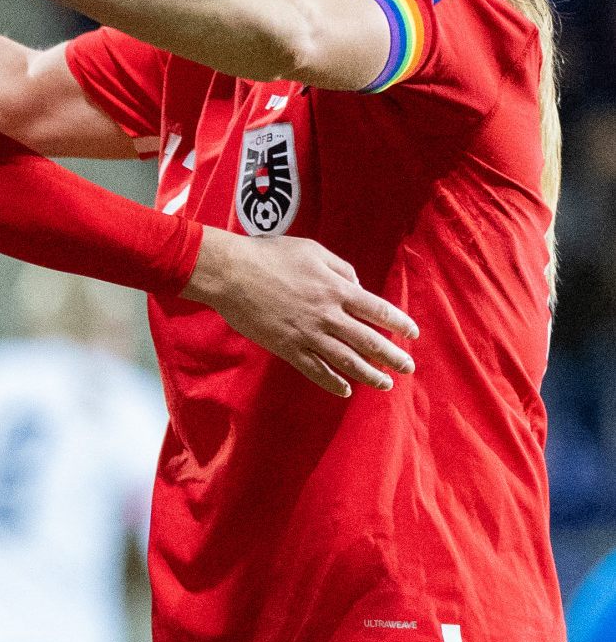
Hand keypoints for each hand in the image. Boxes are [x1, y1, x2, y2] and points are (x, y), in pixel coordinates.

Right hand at [183, 230, 416, 396]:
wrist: (230, 274)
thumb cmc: (270, 255)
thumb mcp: (313, 251)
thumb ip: (341, 268)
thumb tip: (358, 286)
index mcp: (337, 290)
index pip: (379, 311)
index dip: (399, 324)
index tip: (412, 334)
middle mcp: (328, 316)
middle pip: (369, 341)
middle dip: (393, 357)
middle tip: (408, 368)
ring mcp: (307, 334)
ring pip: (347, 360)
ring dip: (369, 374)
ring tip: (385, 384)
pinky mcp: (286, 347)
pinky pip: (314, 369)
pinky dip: (332, 382)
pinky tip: (345, 390)